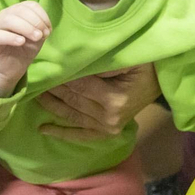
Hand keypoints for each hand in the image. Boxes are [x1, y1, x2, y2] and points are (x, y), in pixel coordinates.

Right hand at [0, 2, 51, 97]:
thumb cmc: (24, 49)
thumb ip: (41, 30)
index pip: (30, 5)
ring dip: (25, 28)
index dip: (42, 16)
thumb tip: (44, 28)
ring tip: (36, 37)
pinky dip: (11, 37)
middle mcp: (5, 15)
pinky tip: (21, 42)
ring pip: (8, 20)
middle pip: (20, 10)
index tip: (48, 30)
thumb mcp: (37, 38)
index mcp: (17, 11)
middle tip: (42, 35)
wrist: (12, 68)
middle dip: (35, 21)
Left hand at [36, 63, 159, 141]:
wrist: (160, 84)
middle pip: (72, 100)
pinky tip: (43, 128)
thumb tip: (74, 61)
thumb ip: (102, 62)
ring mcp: (106, 128)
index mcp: (113, 100)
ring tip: (33, 92)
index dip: (61, 75)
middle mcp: (107, 118)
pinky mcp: (105, 133)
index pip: (79, 85)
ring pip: (71, 115)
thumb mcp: (128, 59)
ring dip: (51, 105)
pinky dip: (61, 132)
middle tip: (35, 74)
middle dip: (52, 87)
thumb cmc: (145, 67)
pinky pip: (79, 134)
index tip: (46, 64)